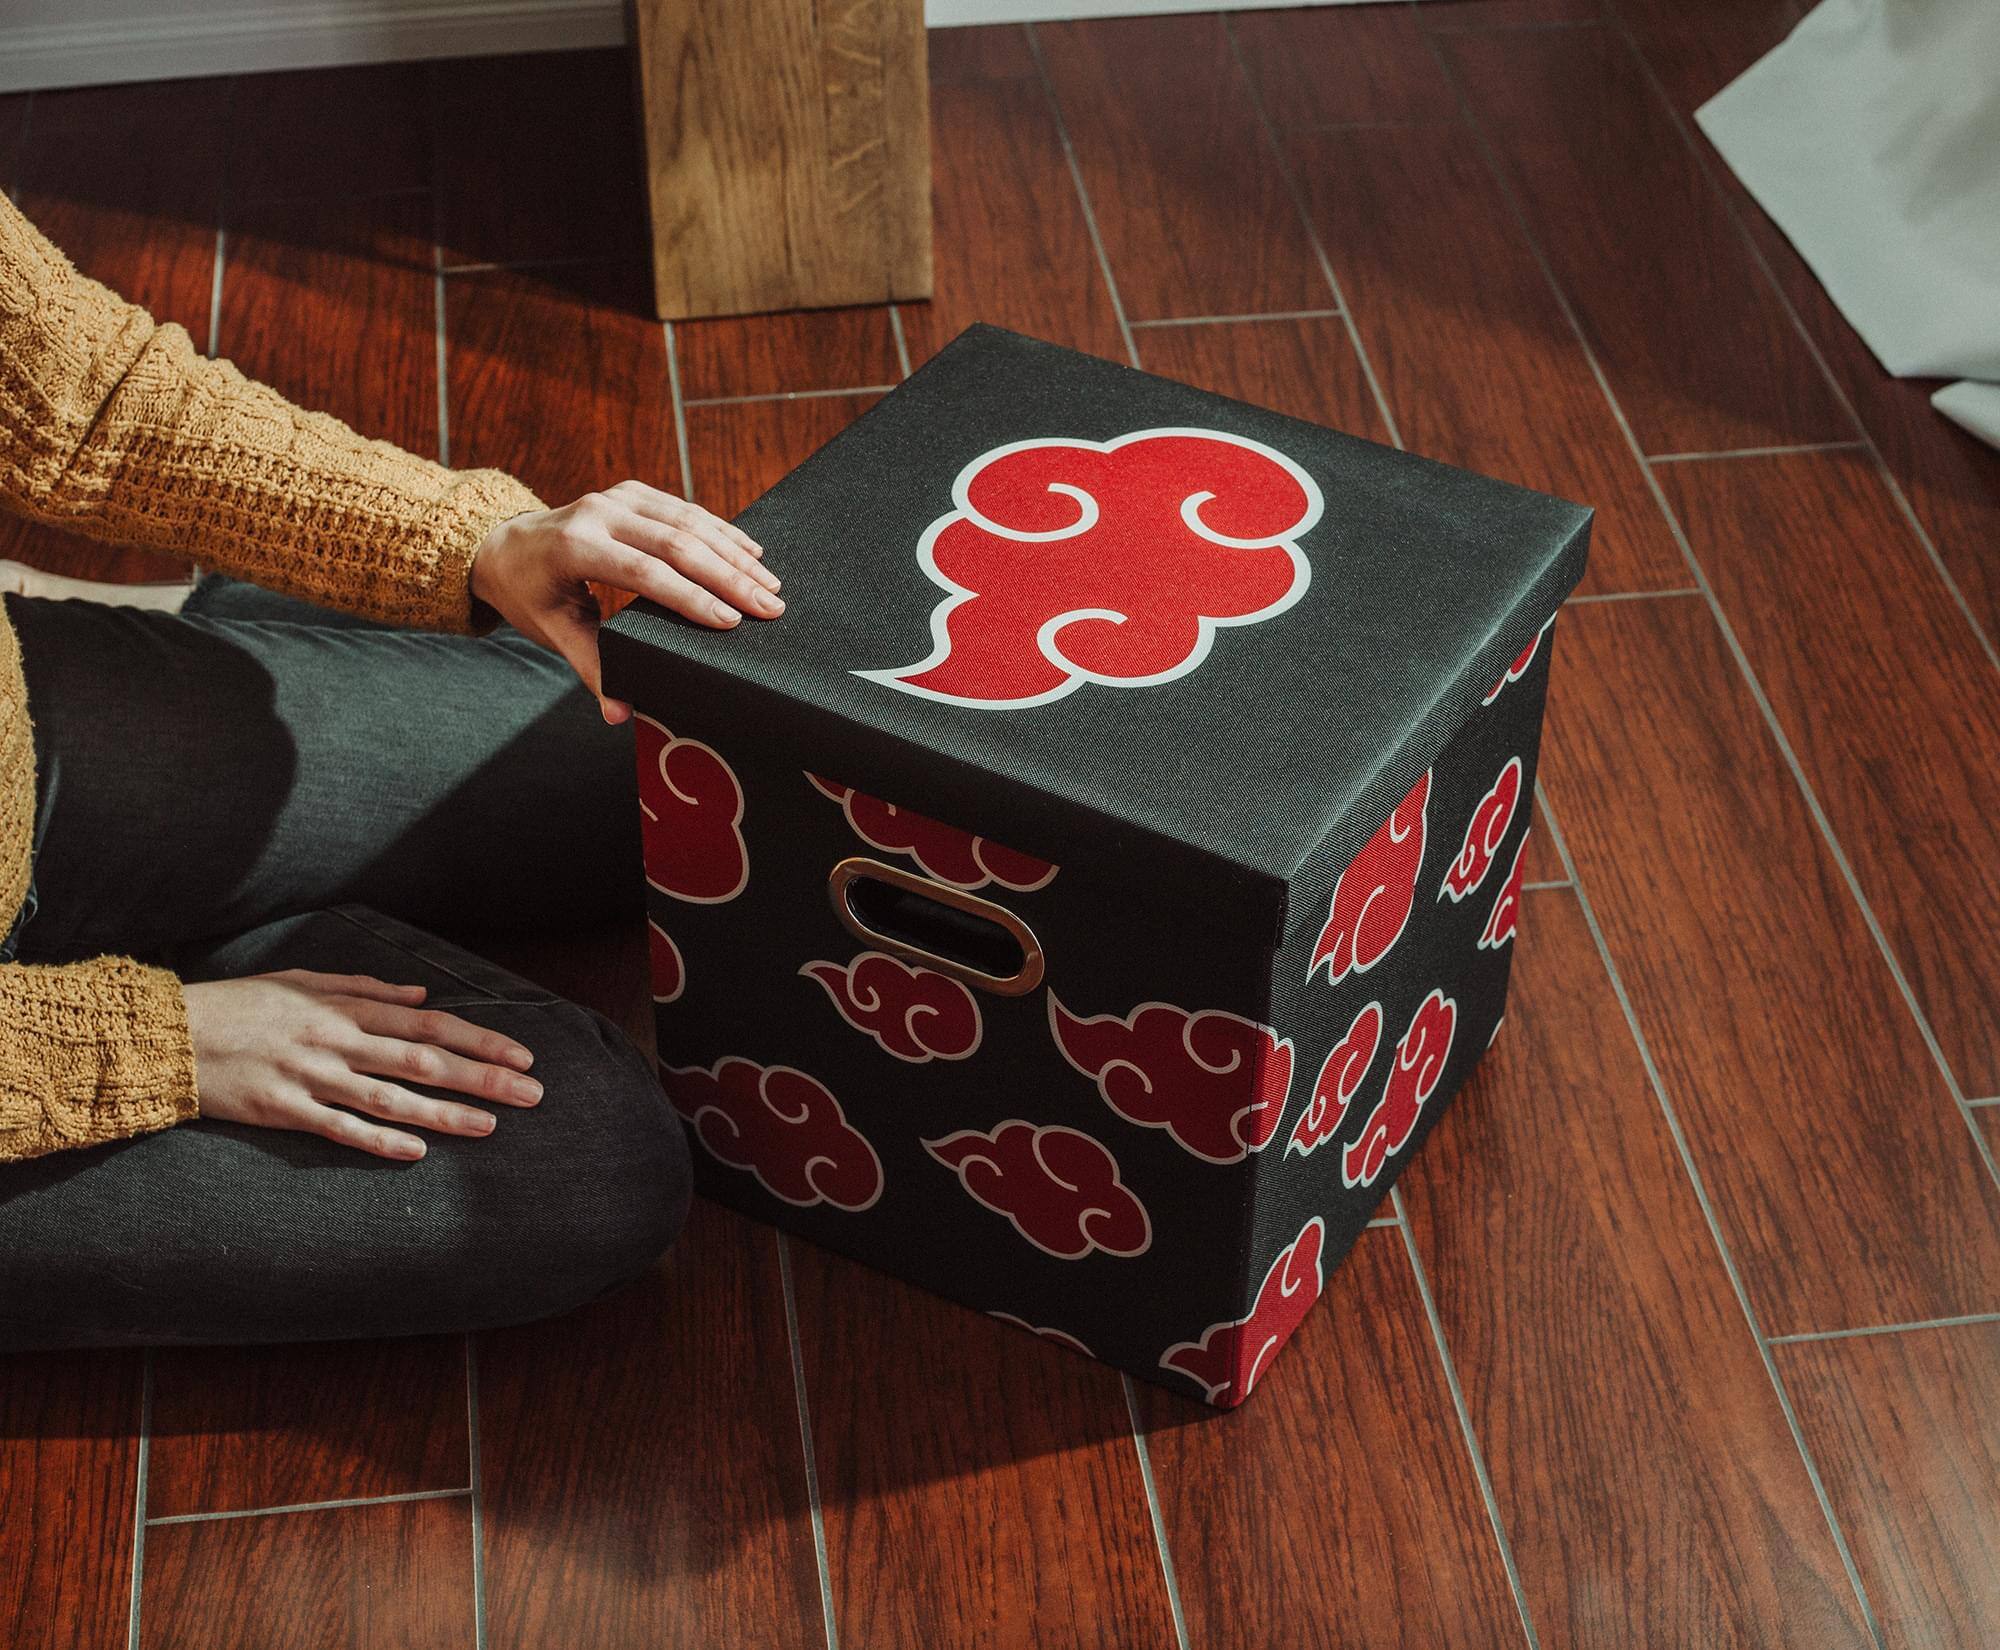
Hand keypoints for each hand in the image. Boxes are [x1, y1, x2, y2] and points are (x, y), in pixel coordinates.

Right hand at [183, 970, 542, 1161]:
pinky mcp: (283, 1109)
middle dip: (483, 1078)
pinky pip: (339, 1128)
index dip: (481, 1041)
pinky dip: (378, 1141)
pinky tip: (416, 1152)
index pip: (431, 1023)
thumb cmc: (243, 1005)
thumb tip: (423, 995)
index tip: (522, 1057)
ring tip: (490, 1128)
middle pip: (424, 1060)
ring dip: (444, 1114)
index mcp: (347, 1007)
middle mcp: (338, 1040)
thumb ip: (368, 988)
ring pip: (391, 1098)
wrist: (171, 1035)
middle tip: (532, 1094)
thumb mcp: (307, 981)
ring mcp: (312, 1076)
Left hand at [469, 480, 783, 723]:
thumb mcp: (552, 631)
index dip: (691, 598)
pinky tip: (751, 552)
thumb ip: (591, 667)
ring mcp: (616, 497)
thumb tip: (620, 713)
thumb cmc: (528, 593)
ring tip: (770, 585)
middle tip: (770, 607)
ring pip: (688, 522)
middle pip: (676, 544)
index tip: (731, 621)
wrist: (502, 544)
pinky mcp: (631, 492)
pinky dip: (721, 531)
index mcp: (574, 547)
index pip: (644, 573)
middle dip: (729, 578)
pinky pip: (684, 509)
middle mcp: (597, 513)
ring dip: (733, 554)